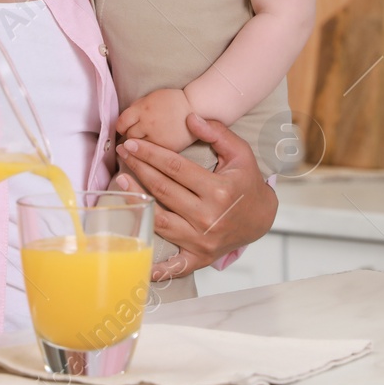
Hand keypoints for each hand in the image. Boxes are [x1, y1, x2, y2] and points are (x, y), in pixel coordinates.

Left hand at [114, 113, 276, 280]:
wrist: (262, 219)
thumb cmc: (247, 183)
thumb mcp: (240, 154)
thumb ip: (217, 133)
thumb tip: (190, 117)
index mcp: (219, 191)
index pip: (176, 169)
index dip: (151, 154)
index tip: (133, 144)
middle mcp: (208, 217)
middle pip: (164, 190)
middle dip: (139, 169)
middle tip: (123, 154)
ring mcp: (202, 240)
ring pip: (161, 221)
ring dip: (138, 201)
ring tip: (121, 182)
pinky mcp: (199, 257)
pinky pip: (174, 265)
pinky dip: (156, 266)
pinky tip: (137, 257)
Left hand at [115, 88, 194, 150]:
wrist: (196, 108)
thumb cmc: (172, 102)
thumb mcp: (152, 97)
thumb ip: (136, 108)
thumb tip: (123, 122)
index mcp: (143, 109)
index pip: (121, 123)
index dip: (121, 127)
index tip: (124, 129)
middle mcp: (148, 124)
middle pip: (129, 136)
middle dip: (130, 136)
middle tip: (135, 136)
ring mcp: (158, 138)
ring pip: (139, 148)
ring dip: (139, 147)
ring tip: (144, 144)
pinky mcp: (167, 148)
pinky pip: (153, 155)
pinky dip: (151, 153)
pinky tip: (154, 150)